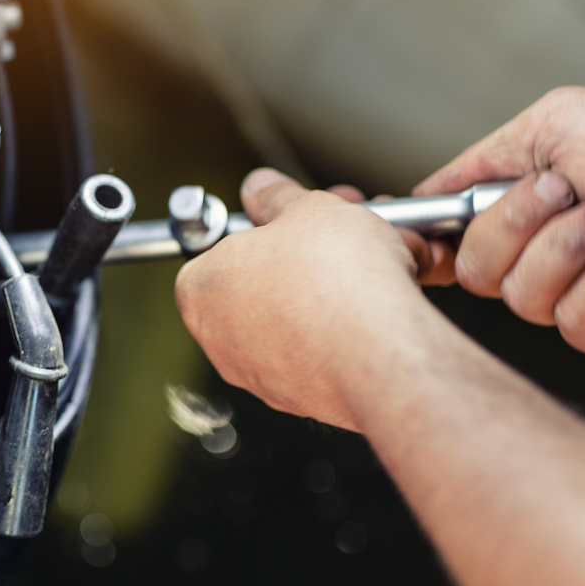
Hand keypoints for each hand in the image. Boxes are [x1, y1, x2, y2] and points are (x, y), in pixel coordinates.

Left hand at [174, 169, 444, 430]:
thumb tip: (262, 188)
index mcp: (201, 288)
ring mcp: (257, 373)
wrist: (383, 352)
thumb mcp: (306, 209)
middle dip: (304, 255)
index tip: (294, 221)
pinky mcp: (298, 396)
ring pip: (294, 317)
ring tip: (370, 265)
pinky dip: (344, 327)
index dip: (264, 230)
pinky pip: (320, 350)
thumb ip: (277, 197)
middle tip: (339, 235)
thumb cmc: (337, 281)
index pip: (220, 249)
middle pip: (261, 282)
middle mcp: (219, 338)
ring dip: (329, 288)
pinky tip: (376, 306)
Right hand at [414, 86, 584, 362]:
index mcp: (518, 202)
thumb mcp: (560, 121)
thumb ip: (483, 159)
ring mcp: (574, 293)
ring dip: (569, 247)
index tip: (417, 231)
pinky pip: (571, 320)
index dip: (423, 238)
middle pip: (472, 270)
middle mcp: (538, 251)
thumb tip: (423, 195)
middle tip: (568, 191)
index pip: (445, 234)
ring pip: (518, 297)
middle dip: (515, 226)